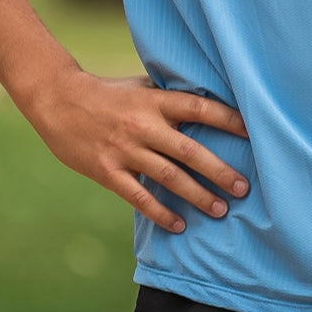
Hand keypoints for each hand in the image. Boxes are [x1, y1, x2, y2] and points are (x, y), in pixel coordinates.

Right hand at [22, 68, 250, 234]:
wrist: (58, 100)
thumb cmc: (107, 93)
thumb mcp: (140, 87)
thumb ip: (169, 97)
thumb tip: (207, 100)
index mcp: (155, 101)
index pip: (199, 108)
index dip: (227, 119)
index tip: (253, 131)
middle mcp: (144, 126)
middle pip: (190, 150)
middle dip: (219, 171)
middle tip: (244, 188)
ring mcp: (126, 151)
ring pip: (169, 177)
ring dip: (197, 196)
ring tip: (220, 210)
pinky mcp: (108, 172)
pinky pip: (140, 197)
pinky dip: (161, 212)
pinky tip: (180, 224)